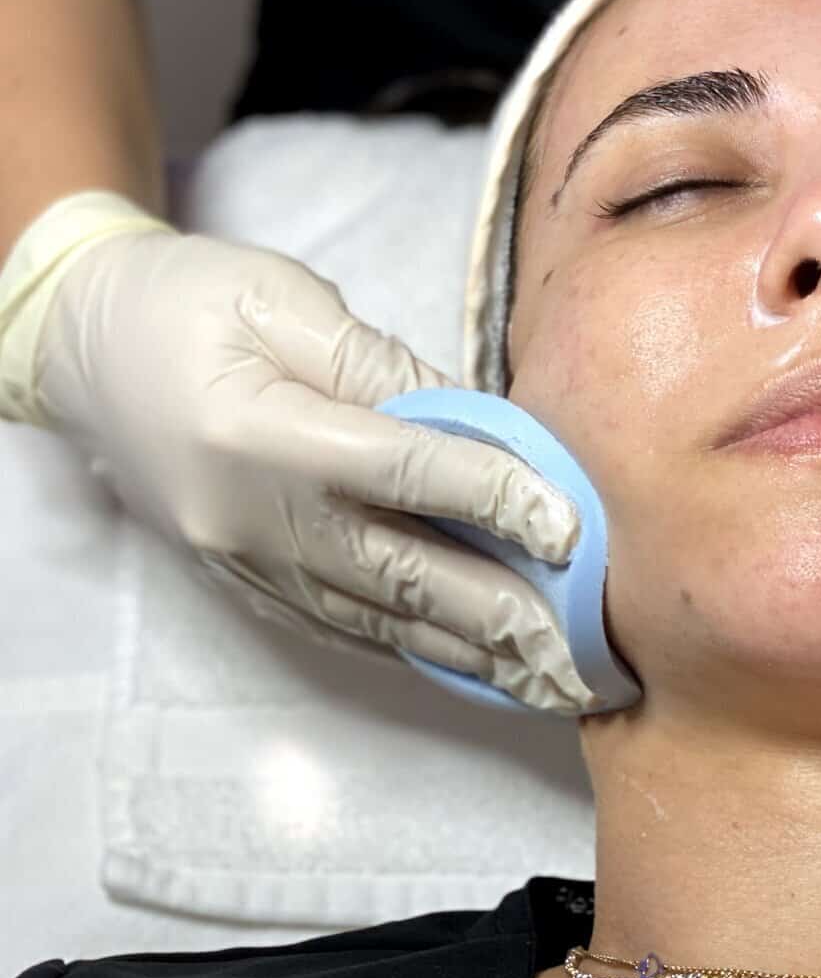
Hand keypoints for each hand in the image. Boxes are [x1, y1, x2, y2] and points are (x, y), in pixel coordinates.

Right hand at [34, 230, 593, 712]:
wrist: (84, 347)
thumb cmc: (187, 302)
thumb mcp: (283, 301)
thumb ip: (379, 366)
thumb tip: (474, 420)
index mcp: (257, 431)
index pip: (402, 470)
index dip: (492, 494)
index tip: (567, 524)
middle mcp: (249, 516)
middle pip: (396, 571)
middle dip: (497, 612)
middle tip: (578, 646)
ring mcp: (242, 559)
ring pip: (373, 615)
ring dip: (466, 648)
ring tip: (544, 676)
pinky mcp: (242, 576)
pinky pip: (337, 622)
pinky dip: (409, 644)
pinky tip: (467, 661)